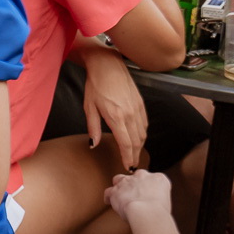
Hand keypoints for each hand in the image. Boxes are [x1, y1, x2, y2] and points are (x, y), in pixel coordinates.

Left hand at [80, 48, 146, 170]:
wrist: (108, 66)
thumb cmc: (95, 86)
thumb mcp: (89, 107)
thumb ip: (92, 127)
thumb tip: (93, 144)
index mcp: (116, 117)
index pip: (125, 143)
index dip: (127, 157)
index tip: (127, 167)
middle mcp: (130, 114)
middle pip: (136, 141)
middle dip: (135, 155)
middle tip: (132, 166)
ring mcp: (138, 109)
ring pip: (143, 133)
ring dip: (140, 146)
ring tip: (134, 155)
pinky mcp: (141, 103)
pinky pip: (145, 123)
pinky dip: (143, 134)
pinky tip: (138, 138)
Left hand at [105, 169, 172, 222]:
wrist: (147, 212)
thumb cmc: (159, 212)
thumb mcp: (167, 201)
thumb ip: (159, 198)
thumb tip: (154, 204)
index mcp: (158, 178)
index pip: (154, 179)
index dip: (151, 187)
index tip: (149, 193)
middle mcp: (142, 176)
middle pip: (137, 176)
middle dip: (136, 183)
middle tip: (136, 194)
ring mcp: (127, 181)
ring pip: (120, 179)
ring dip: (120, 186)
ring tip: (121, 195)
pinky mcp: (115, 190)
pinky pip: (109, 191)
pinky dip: (109, 197)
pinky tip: (109, 202)